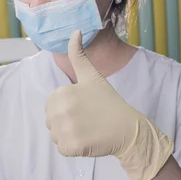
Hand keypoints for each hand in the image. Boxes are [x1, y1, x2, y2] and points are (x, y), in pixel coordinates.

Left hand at [45, 31, 172, 179]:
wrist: (129, 129)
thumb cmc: (109, 102)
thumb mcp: (92, 76)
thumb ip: (79, 55)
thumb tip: (75, 30)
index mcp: (60, 93)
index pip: (51, 106)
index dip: (67, 108)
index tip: (84, 107)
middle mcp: (59, 111)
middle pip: (51, 122)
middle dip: (66, 123)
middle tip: (88, 120)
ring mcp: (65, 130)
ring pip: (56, 136)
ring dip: (69, 136)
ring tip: (89, 129)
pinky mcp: (71, 147)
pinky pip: (63, 149)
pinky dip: (74, 149)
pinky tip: (89, 141)